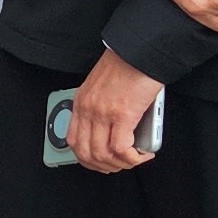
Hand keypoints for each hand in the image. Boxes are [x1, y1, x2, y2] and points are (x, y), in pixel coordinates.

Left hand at [68, 47, 165, 172]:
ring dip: (122, 164)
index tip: (102, 162)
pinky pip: (121, 148)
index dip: (87, 158)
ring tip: (136, 159)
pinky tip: (144, 154)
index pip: (73, 141)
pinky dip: (133, 158)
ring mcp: (103, 113)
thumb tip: (115, 133)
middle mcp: (88, 109)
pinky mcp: (123, 114)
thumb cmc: (126, 66)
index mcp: (81, 102)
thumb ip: (102, 109)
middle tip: (122, 165)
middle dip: (105, 166)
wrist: (139, 51)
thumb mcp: (103, 89)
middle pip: (86, 152)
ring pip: (103, 154)